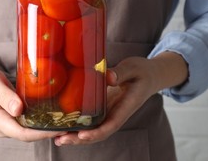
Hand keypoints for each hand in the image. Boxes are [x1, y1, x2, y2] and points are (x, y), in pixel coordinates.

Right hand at [0, 65, 66, 140]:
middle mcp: (1, 127)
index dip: (41, 133)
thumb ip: (5, 96)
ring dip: (46, 129)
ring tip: (65, 122)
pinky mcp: (12, 121)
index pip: (22, 133)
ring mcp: (6, 126)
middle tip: (69, 125)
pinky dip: (41, 123)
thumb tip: (19, 110)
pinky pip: (28, 125)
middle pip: (28, 135)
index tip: (59, 128)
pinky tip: (54, 117)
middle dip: (47, 133)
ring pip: (29, 132)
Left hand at [54, 52, 187, 145]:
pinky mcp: (105, 109)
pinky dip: (77, 127)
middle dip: (80, 139)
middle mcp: (117, 113)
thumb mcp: (133, 68)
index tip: (83, 135)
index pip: (112, 124)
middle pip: (99, 132)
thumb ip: (121, 72)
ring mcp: (110, 113)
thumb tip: (108, 77)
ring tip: (56, 138)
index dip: (97, 132)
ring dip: (76, 136)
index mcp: (126, 106)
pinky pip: (92, 121)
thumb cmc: (143, 71)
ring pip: (94, 130)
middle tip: (60, 139)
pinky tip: (62, 127)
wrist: (151, 76)